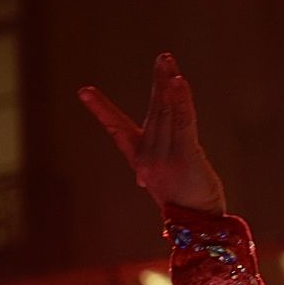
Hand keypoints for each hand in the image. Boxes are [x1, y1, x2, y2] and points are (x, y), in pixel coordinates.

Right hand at [78, 52, 226, 213]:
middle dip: (159, 83)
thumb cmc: (187, 203)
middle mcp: (148, 157)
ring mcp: (165, 157)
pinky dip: (181, 100)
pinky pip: (183, 122)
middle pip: (154, 111)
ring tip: (169, 63)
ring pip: (168, 113)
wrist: (199, 226)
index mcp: (140, 161)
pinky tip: (179, 82)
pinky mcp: (185, 156)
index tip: (84, 91)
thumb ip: (158, 161)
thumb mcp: (166, 180)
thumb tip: (144, 170)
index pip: (117, 131)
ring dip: (170, 85)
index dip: (101, 110)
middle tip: (163, 58)